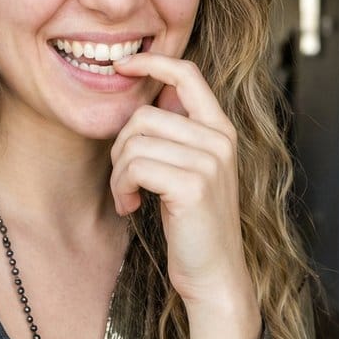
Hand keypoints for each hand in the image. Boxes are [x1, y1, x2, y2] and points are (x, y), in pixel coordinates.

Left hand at [109, 52, 256, 317]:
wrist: (214, 275)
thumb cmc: (194, 226)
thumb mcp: (191, 171)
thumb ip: (176, 135)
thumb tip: (144, 100)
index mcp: (220, 130)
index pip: (188, 74)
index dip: (151, 63)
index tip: (122, 67)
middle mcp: (219, 139)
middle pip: (143, 115)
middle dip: (120, 149)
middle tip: (125, 181)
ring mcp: (209, 161)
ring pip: (134, 142)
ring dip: (118, 174)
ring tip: (129, 197)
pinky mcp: (193, 185)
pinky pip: (134, 167)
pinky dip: (121, 188)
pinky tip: (131, 208)